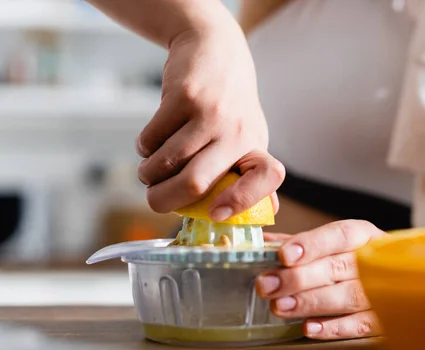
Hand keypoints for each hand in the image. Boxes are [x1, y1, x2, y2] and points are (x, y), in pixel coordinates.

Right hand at [136, 15, 283, 219]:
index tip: (216, 214)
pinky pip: (151, 138)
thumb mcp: (248, 135)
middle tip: (154, 200)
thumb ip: (251, 173)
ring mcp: (211, 113)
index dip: (243, 201)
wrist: (214, 47)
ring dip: (148, 173)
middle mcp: (238, 132)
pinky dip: (143, 147)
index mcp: (255, 148)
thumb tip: (269, 211)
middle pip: (196, 183)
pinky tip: (150, 141)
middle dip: (165, 201)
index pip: (266, 178)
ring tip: (149, 169)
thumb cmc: (229, 104)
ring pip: (166, 162)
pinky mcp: (183, 96)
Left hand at [257, 220, 386, 339]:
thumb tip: (259, 244)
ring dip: (311, 302)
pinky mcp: (385, 319)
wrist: (399, 281)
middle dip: (298, 278)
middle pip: (338, 268)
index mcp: (363, 235)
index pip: (339, 235)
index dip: (311, 244)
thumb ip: (296, 243)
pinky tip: (309, 328)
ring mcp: (384, 291)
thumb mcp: (330, 244)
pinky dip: (335, 328)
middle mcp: (376, 260)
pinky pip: (361, 325)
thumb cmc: (354, 259)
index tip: (283, 255)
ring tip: (280, 307)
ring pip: (348, 297)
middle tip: (267, 286)